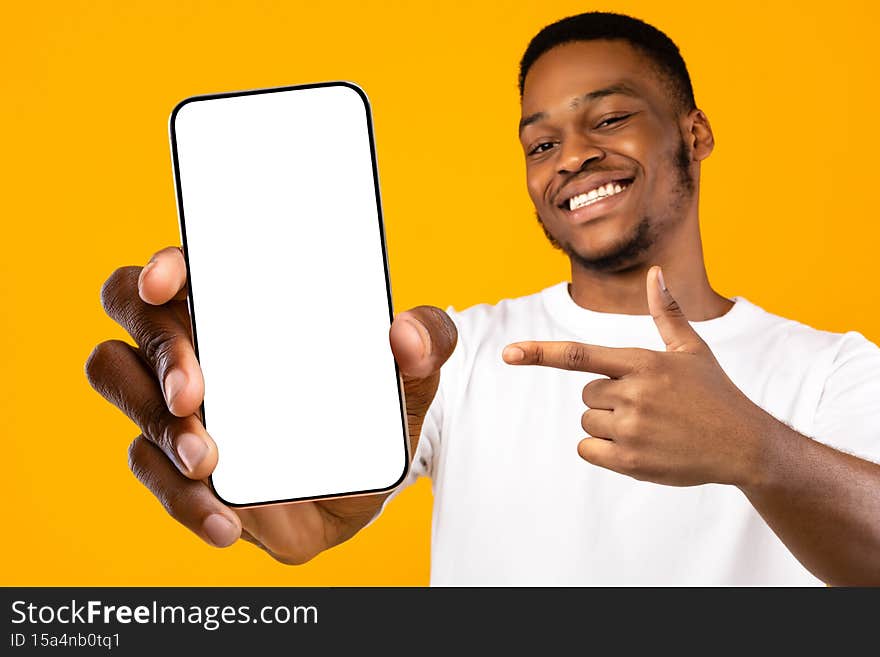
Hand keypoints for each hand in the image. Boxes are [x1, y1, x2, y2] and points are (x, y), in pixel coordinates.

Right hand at [86, 246, 455, 562]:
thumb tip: (406, 335)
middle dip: (158, 356)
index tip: (170, 283)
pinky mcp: (183, 471)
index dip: (160, 267)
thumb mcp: (412, 374)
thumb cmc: (371, 406)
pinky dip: (185, 501)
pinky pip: (156, 478)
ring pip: (126, 398)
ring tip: (210, 461)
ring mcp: (183, 413)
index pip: (176, 273)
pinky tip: (228, 521)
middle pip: (133, 330)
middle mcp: (199, 353)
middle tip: (196, 394)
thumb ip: (427, 342)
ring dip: (159, 431)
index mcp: (241, 311)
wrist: (364, 481)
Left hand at [502, 266, 771, 487]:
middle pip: (585, 393)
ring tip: (649, 426)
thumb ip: (665, 312)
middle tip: (646, 405)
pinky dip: (602, 450)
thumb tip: (656, 272)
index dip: (539, 353)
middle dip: (606, 398)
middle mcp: (633, 394)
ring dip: (608, 424)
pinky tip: (637, 447)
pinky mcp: (631, 461)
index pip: (578, 355)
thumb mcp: (692, 350)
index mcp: (642, 363)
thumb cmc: (714, 393)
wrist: (744, 446)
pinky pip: (588, 449)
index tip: (508, 353)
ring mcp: (632, 430)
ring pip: (588, 421)